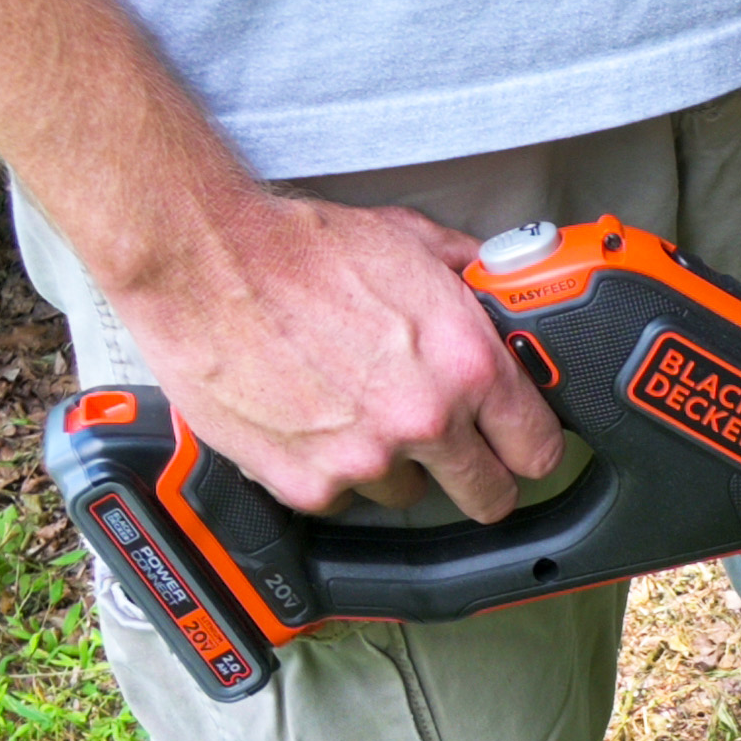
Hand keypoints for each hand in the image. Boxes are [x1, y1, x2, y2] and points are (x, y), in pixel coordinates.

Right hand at [105, 193, 563, 521]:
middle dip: (477, 477)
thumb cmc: (297, 246)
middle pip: (490, 496)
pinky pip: (340, 498)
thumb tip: (499, 286)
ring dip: (391, 466)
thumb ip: (466, 279)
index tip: (516, 447)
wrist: (200, 257)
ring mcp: (367, 458)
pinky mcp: (308, 483)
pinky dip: (328, 469)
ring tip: (354, 412)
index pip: (539, 449)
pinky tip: (308, 420)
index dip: (528, 449)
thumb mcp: (408, 243)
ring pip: (407, 495)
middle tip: (454, 455)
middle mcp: (425, 420)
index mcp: (468, 366)